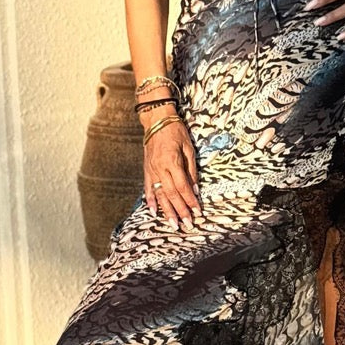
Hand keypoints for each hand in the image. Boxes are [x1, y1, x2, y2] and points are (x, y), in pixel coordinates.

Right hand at [142, 113, 201, 230]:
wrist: (156, 120)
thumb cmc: (176, 131)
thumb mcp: (189, 148)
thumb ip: (191, 170)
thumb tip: (195, 189)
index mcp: (172, 161)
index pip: (182, 186)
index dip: (190, 200)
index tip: (197, 211)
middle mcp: (160, 168)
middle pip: (171, 194)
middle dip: (180, 211)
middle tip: (187, 224)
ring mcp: (151, 170)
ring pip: (159, 194)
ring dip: (166, 211)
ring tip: (172, 224)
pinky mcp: (147, 169)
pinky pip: (148, 188)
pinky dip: (150, 200)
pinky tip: (153, 211)